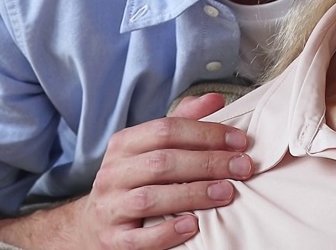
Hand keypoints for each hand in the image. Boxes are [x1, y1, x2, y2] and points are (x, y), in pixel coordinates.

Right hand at [74, 93, 252, 248]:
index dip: (206, 133)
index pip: (166, 130)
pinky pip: (138, 238)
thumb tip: (215, 99)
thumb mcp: (151, 148)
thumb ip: (183, 122)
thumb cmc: (134, 180)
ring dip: (193, 194)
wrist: (94, 223)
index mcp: (124, 144)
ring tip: (226, 192)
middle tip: (242, 167)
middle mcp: (113, 173)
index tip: (239, 141)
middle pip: (162, 162)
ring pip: (150, 198)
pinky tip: (192, 226)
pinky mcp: (113, 239)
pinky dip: (166, 233)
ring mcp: (110, 207)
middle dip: (208, 162)